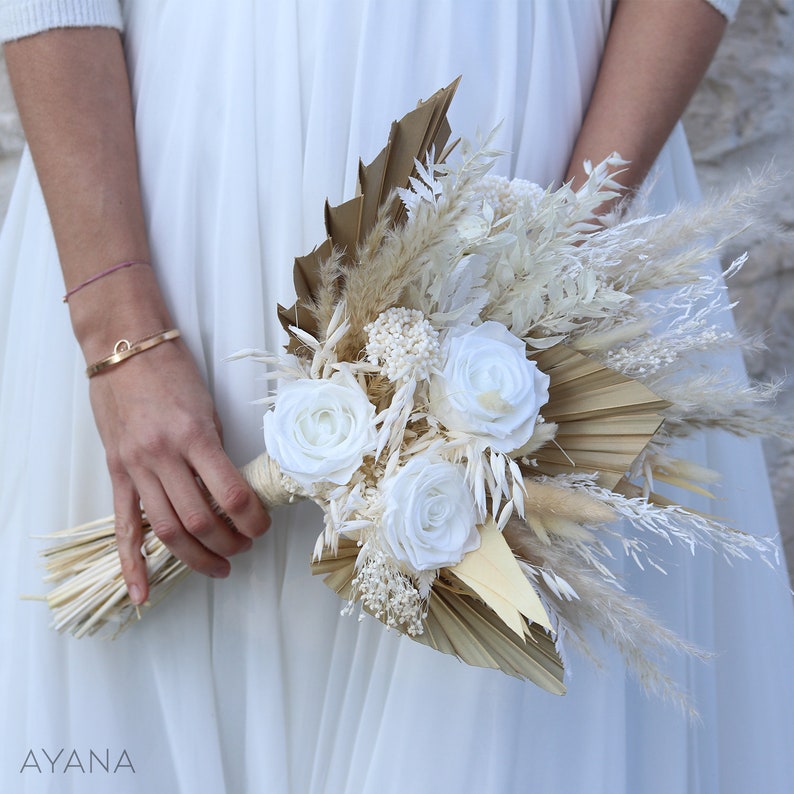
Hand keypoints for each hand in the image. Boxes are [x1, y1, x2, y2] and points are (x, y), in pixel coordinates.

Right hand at [88, 337, 270, 604]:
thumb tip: (232, 492)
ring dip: (196, 557)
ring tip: (219, 567)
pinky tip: (142, 592)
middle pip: (199, 521)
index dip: (254, 521)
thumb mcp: (208, 408)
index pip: (232, 495)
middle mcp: (164, 456)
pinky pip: (123, 525)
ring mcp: (136, 468)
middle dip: (229, 544)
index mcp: (196, 436)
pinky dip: (133, 562)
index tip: (263, 526)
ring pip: (166, 531)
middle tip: (245, 548)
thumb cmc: (173, 372)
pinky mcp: (116, 473)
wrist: (124, 349)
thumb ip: (216, 452)